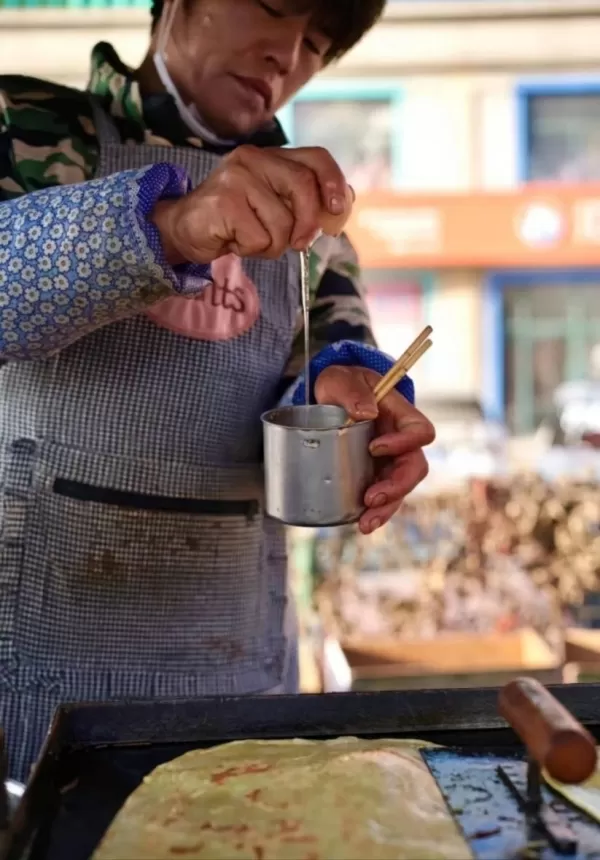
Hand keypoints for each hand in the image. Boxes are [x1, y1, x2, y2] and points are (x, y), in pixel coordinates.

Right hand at [151, 145, 352, 265]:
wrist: (183, 229)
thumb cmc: (234, 221)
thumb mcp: (272, 207)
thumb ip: (302, 202)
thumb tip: (341, 205)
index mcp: (270, 156)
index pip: (315, 157)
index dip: (334, 182)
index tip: (337, 208)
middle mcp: (253, 158)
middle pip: (303, 187)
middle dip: (308, 223)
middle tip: (299, 244)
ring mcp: (236, 178)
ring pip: (282, 221)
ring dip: (273, 245)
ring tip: (252, 239)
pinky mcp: (223, 202)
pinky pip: (260, 238)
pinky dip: (253, 250)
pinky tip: (235, 241)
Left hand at [314, 365, 434, 534]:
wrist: (329, 398)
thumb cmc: (340, 384)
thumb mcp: (340, 378)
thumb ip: (351, 390)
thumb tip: (365, 412)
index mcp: (400, 414)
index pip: (419, 431)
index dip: (404, 443)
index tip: (374, 448)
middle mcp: (400, 441)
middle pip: (414, 468)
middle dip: (397, 487)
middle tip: (372, 498)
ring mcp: (388, 461)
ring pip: (400, 489)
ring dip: (386, 508)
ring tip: (365, 523)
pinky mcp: (373, 475)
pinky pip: (382, 498)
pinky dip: (374, 512)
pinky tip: (359, 524)